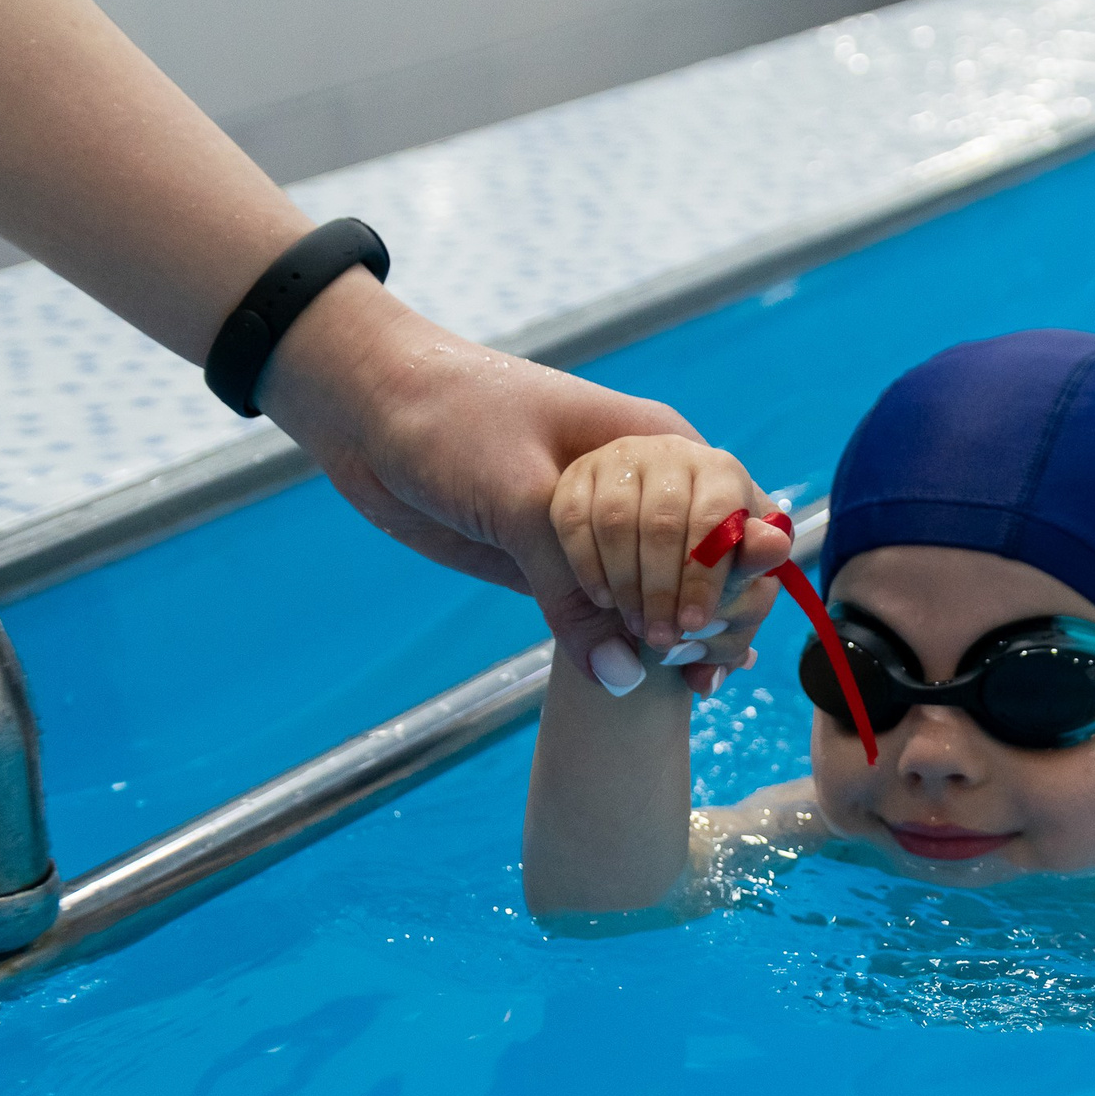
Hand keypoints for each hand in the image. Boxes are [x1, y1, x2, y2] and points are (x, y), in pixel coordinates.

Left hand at [254, 268, 781, 687]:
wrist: (365, 410)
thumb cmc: (448, 419)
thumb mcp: (516, 498)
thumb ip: (569, 588)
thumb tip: (621, 676)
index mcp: (654, 443)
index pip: (729, 510)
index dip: (724, 569)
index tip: (690, 620)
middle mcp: (647, 487)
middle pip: (719, 557)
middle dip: (715, 608)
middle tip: (676, 652)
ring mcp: (611, 531)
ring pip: (678, 591)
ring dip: (694, 636)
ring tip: (692, 680)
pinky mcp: (572, 568)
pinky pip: (624, 613)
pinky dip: (651, 648)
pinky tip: (681, 685)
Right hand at [548, 434, 791, 693]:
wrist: (652, 544)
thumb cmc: (704, 573)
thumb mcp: (733, 587)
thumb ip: (744, 589)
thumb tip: (757, 580)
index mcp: (726, 476)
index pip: (719, 520)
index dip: (706, 577)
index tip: (694, 625)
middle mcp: (677, 455)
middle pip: (666, 524)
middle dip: (662, 593)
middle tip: (661, 640)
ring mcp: (625, 458)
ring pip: (618, 521)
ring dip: (626, 584)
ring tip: (635, 627)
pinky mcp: (580, 473)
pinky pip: (575, 518)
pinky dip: (588, 567)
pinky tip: (605, 600)